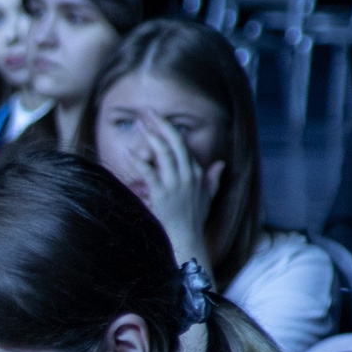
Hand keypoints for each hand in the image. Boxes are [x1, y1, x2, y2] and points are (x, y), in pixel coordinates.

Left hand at [132, 115, 220, 271]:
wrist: (187, 239)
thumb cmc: (194, 220)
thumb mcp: (208, 197)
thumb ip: (213, 179)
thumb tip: (221, 164)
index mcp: (197, 174)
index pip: (184, 147)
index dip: (170, 130)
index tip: (158, 119)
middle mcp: (188, 176)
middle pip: (175, 143)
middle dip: (161, 125)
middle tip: (148, 112)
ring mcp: (176, 184)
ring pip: (165, 154)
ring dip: (152, 137)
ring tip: (141, 125)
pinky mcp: (163, 194)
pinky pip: (149, 174)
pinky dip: (139, 162)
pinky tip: (130, 152)